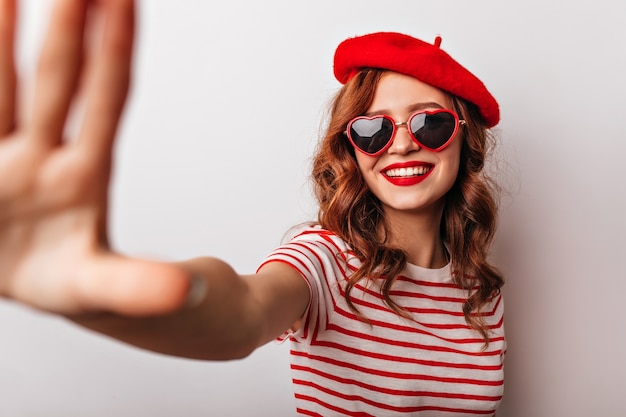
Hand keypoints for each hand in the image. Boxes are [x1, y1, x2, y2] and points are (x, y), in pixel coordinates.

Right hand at [0, 0, 189, 315]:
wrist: (32, 286)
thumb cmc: (75, 283)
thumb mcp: (105, 289)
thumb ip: (139, 287)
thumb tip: (190, 292)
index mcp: (84, 178)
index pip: (105, 99)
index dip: (113, 50)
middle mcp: (44, 155)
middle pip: (57, 77)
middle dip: (66, 22)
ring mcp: (6, 155)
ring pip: (3, 83)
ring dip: (4, 33)